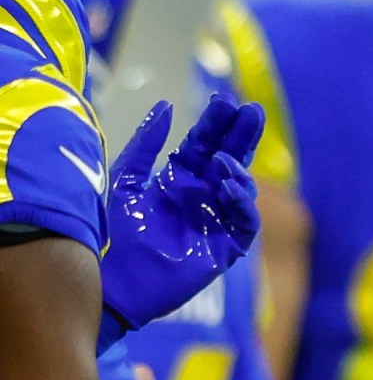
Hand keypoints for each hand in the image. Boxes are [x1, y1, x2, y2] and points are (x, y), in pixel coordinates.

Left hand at [98, 92, 264, 341]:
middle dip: (242, 136)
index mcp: (177, 180)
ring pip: (242, 189)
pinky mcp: (223, 249)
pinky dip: (242, 204)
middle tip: (252, 111)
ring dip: (238, 169)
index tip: (226, 101)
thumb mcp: (125, 178)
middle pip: (231, 161)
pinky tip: (226, 186)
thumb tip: (166, 105)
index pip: (205, 146)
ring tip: (223, 159)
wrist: (112, 279)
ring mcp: (214, 222)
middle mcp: (200, 198)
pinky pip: (245, 223)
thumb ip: (146, 144)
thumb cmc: (113, 232)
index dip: (217, 124)